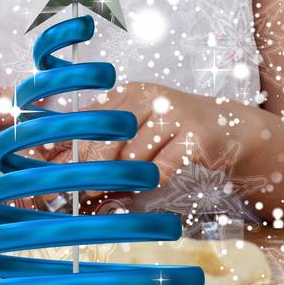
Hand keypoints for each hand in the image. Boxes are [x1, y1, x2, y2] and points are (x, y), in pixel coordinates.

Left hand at [75, 81, 242, 197]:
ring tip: (121, 187)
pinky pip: (161, 168)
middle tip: (86, 192)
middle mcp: (149, 96)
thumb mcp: (137, 127)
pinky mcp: (194, 136)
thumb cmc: (172, 132)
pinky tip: (153, 180)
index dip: (70, 149)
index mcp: (129, 92)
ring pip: (133, 155)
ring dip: (124, 178)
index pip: (90, 119)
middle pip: (107, 137)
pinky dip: (152, 179)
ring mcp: (173, 114)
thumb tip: (61, 169)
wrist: (226, 127)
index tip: (56, 173)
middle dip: (93, 169)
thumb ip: (104, 142)